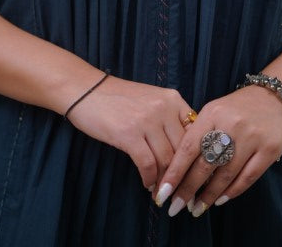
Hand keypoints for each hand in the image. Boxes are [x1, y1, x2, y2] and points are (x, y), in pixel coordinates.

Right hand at [67, 75, 194, 190]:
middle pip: (182, 149)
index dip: (195, 157)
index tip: (194, 175)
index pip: (194, 133)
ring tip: (162, 192)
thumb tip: (183, 151)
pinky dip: (149, 179)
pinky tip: (147, 184)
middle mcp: (164, 108)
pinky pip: (147, 164)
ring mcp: (147, 120)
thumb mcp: (151, 100)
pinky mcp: (129, 134)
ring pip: (166, 160)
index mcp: (173, 99)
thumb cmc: (118, 98)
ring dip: (165, 181)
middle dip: (182, 174)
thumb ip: (169, 118)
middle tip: (181, 191)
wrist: (87, 90)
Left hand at [153, 85, 281, 217]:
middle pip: (205, 164)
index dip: (175, 172)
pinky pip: (247, 177)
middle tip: (176, 207)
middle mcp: (230, 125)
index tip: (163, 192)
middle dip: (188, 189)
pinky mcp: (269, 149)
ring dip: (209, 195)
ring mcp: (251, 138)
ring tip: (197, 208)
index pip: (188, 147)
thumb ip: (198, 134)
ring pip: (225, 174)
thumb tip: (178, 169)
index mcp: (212, 114)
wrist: (274, 97)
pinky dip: (232, 191)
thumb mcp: (214, 112)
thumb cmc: (236, 109)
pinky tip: (220, 200)